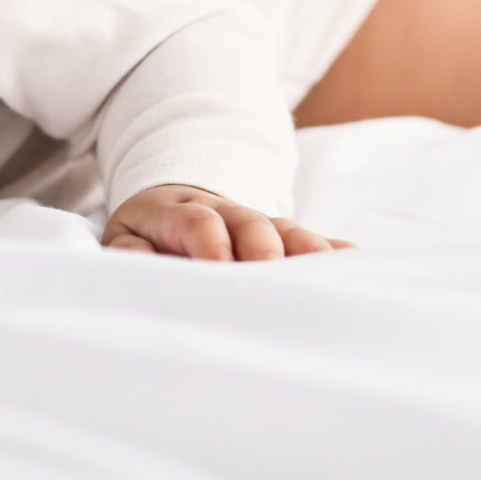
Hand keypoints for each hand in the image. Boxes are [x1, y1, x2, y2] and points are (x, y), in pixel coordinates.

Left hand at [102, 184, 351, 261]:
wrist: (173, 209)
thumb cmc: (146, 238)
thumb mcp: (124, 240)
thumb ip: (129, 252)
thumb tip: (142, 262)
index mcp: (178, 212)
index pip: (195, 220)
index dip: (207, 239)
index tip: (218, 264)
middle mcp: (224, 214)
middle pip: (248, 221)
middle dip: (262, 245)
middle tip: (271, 270)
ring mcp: (258, 226)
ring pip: (285, 230)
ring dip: (305, 249)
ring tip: (327, 269)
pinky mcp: (282, 240)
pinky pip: (312, 242)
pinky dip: (333, 252)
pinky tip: (356, 263)